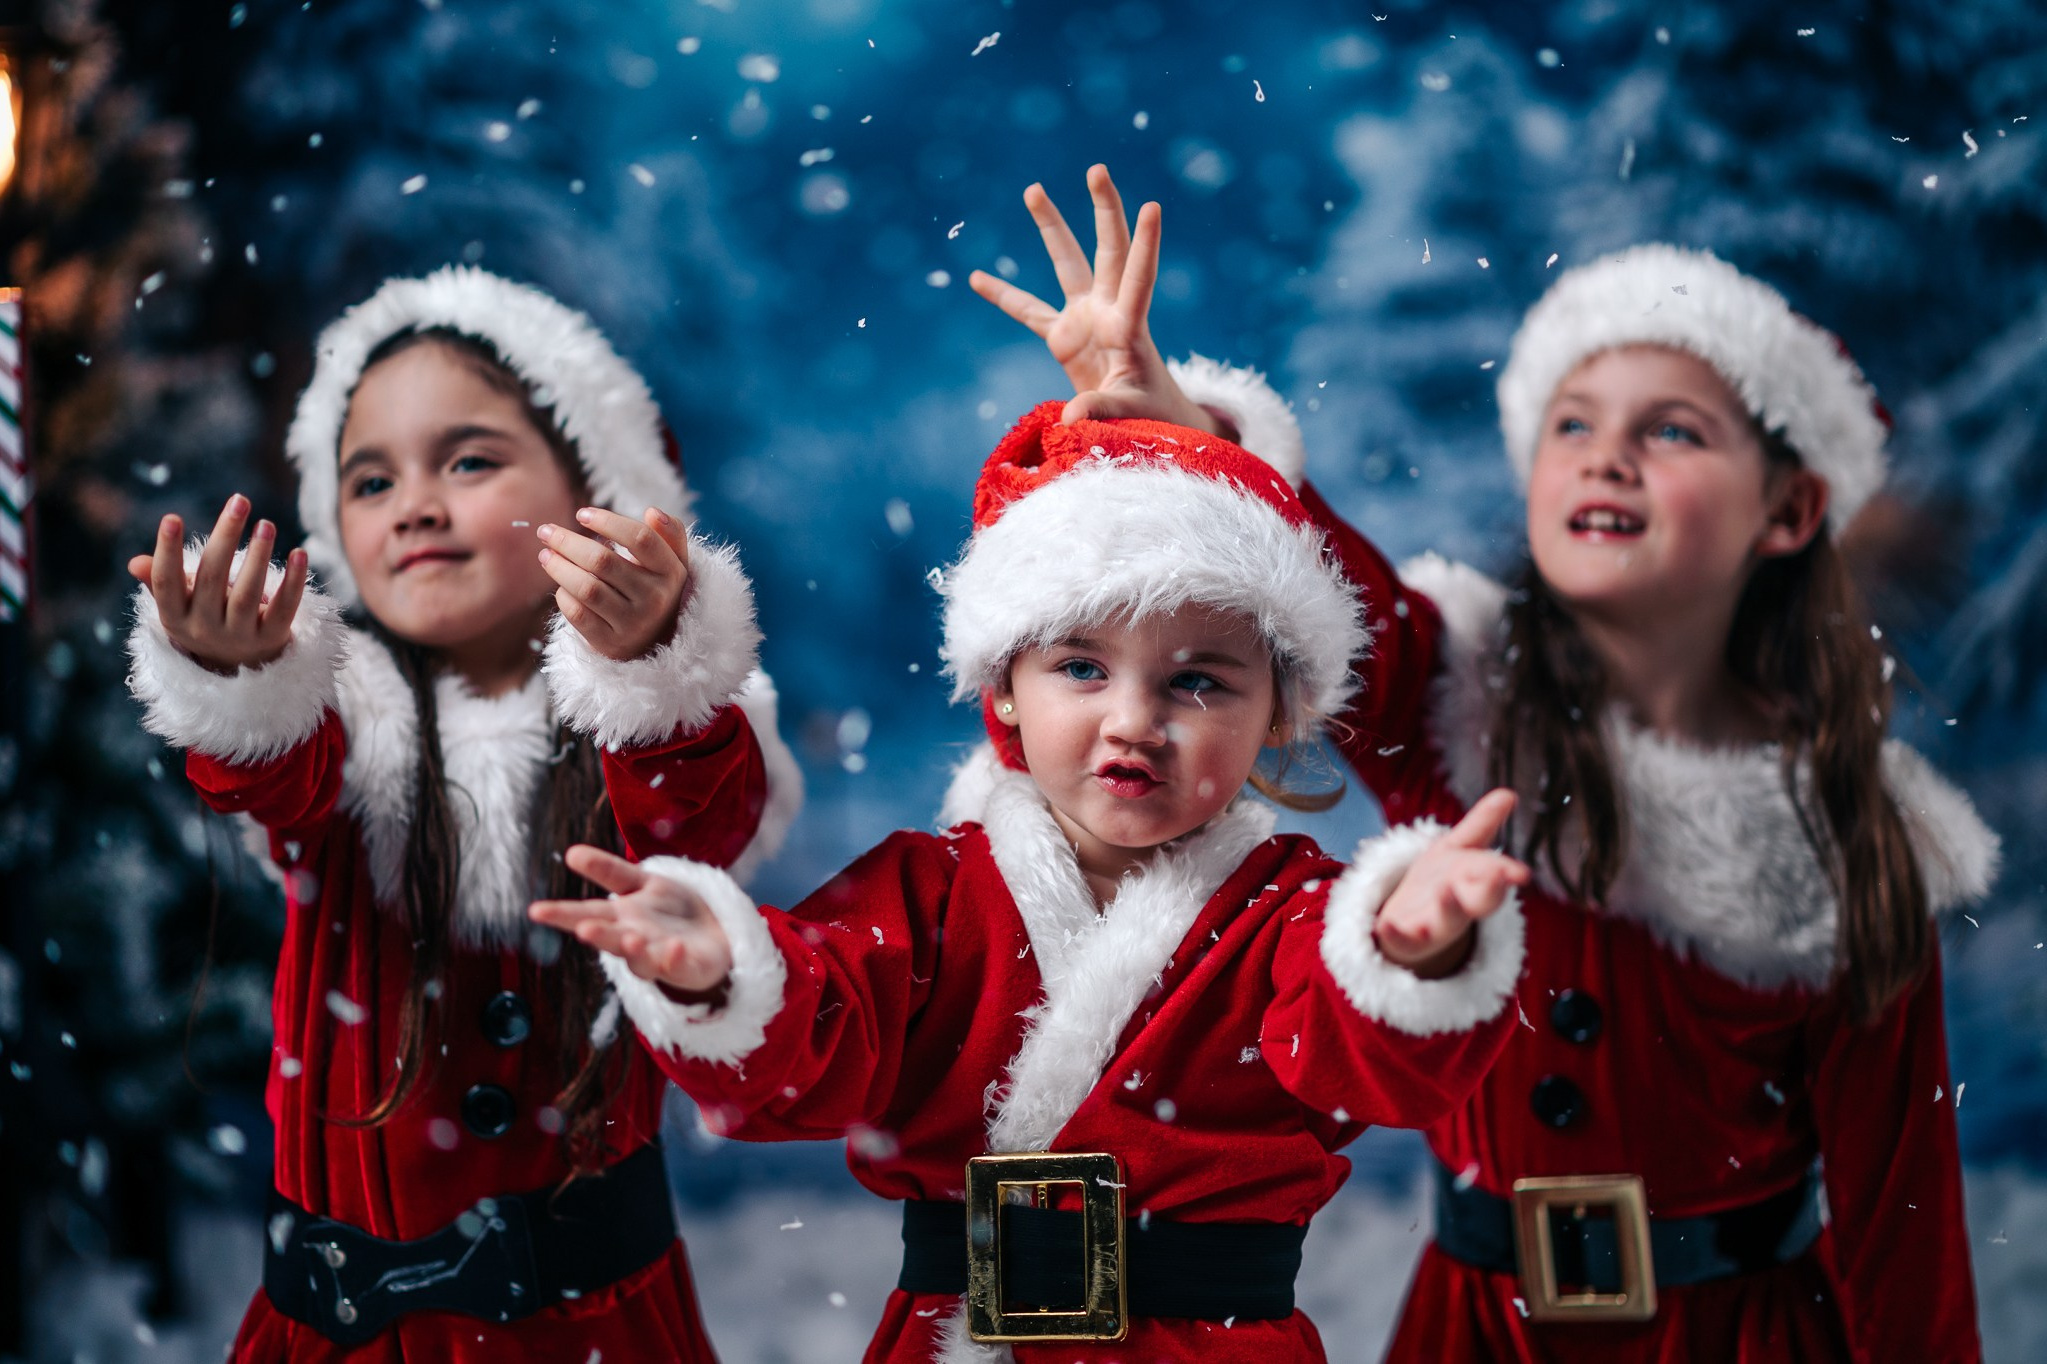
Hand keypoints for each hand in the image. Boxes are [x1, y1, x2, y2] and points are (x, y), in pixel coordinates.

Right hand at [126, 494, 308, 675]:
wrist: (241, 667)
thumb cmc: (205, 619)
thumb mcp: (179, 606)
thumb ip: (160, 582)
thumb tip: (136, 563)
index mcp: (175, 618)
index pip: (166, 583)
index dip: (166, 552)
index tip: (172, 517)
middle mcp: (204, 630)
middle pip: (211, 579)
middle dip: (224, 537)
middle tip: (239, 500)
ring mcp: (239, 637)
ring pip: (247, 594)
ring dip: (258, 556)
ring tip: (266, 524)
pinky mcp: (272, 638)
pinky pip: (285, 608)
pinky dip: (294, 581)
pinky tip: (299, 553)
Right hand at [528, 845, 733, 993]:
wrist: (714, 935)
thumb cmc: (670, 911)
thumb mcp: (642, 883)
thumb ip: (609, 871)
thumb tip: (570, 852)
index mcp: (620, 919)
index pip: (587, 913)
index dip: (562, 913)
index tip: (535, 911)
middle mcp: (633, 941)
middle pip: (611, 939)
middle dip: (598, 934)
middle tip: (583, 928)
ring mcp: (659, 957)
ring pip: (641, 959)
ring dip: (634, 950)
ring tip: (630, 938)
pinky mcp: (687, 969)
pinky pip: (680, 967)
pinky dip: (675, 959)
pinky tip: (676, 947)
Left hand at [537, 506, 691, 660]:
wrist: (655, 641)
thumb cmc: (656, 588)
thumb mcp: (672, 561)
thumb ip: (669, 533)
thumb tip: (652, 512)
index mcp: (671, 572)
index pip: (640, 539)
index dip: (608, 521)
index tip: (581, 514)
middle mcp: (655, 599)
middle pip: (604, 561)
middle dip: (568, 542)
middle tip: (546, 531)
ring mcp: (633, 624)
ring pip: (587, 588)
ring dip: (559, 567)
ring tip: (545, 555)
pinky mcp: (611, 643)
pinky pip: (578, 614)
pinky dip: (564, 596)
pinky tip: (561, 586)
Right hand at [969, 164, 1226, 433]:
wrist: (1148, 416)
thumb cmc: (1151, 413)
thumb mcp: (1130, 413)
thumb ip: (1102, 409)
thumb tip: (1071, 418)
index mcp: (1129, 327)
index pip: (1138, 278)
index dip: (1145, 245)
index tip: (1152, 207)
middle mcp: (1107, 311)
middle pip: (1106, 251)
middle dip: (1104, 211)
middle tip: (1097, 169)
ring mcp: (1084, 318)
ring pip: (1067, 263)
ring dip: (1051, 227)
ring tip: (1033, 189)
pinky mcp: (1063, 335)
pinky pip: (1027, 311)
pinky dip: (1003, 296)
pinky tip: (976, 278)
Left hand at [1374, 790, 1529, 979]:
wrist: (1409, 926)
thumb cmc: (1439, 884)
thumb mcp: (1456, 850)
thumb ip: (1481, 825)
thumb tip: (1509, 793)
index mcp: (1474, 885)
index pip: (1493, 875)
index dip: (1506, 872)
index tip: (1521, 872)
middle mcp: (1459, 908)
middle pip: (1479, 901)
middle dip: (1490, 891)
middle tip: (1500, 877)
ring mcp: (1433, 926)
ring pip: (1447, 920)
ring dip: (1450, 907)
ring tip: (1448, 891)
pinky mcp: (1404, 939)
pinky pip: (1401, 938)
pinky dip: (1394, 933)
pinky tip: (1386, 926)